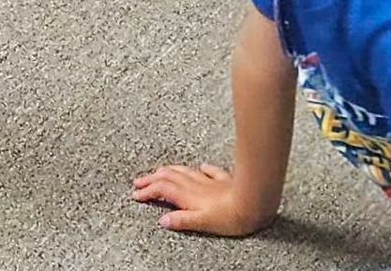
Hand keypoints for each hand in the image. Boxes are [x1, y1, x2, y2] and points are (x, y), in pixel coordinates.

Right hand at [132, 163, 272, 236]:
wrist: (253, 203)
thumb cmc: (231, 216)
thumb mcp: (202, 223)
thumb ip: (182, 220)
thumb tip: (163, 221)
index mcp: (188, 196)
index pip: (161, 190)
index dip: (147, 191)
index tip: (136, 194)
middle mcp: (195, 186)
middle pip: (168, 177)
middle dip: (151, 178)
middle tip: (139, 181)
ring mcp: (209, 181)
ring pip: (183, 172)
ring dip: (168, 171)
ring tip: (159, 170)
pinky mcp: (223, 181)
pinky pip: (208, 172)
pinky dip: (200, 169)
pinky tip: (200, 167)